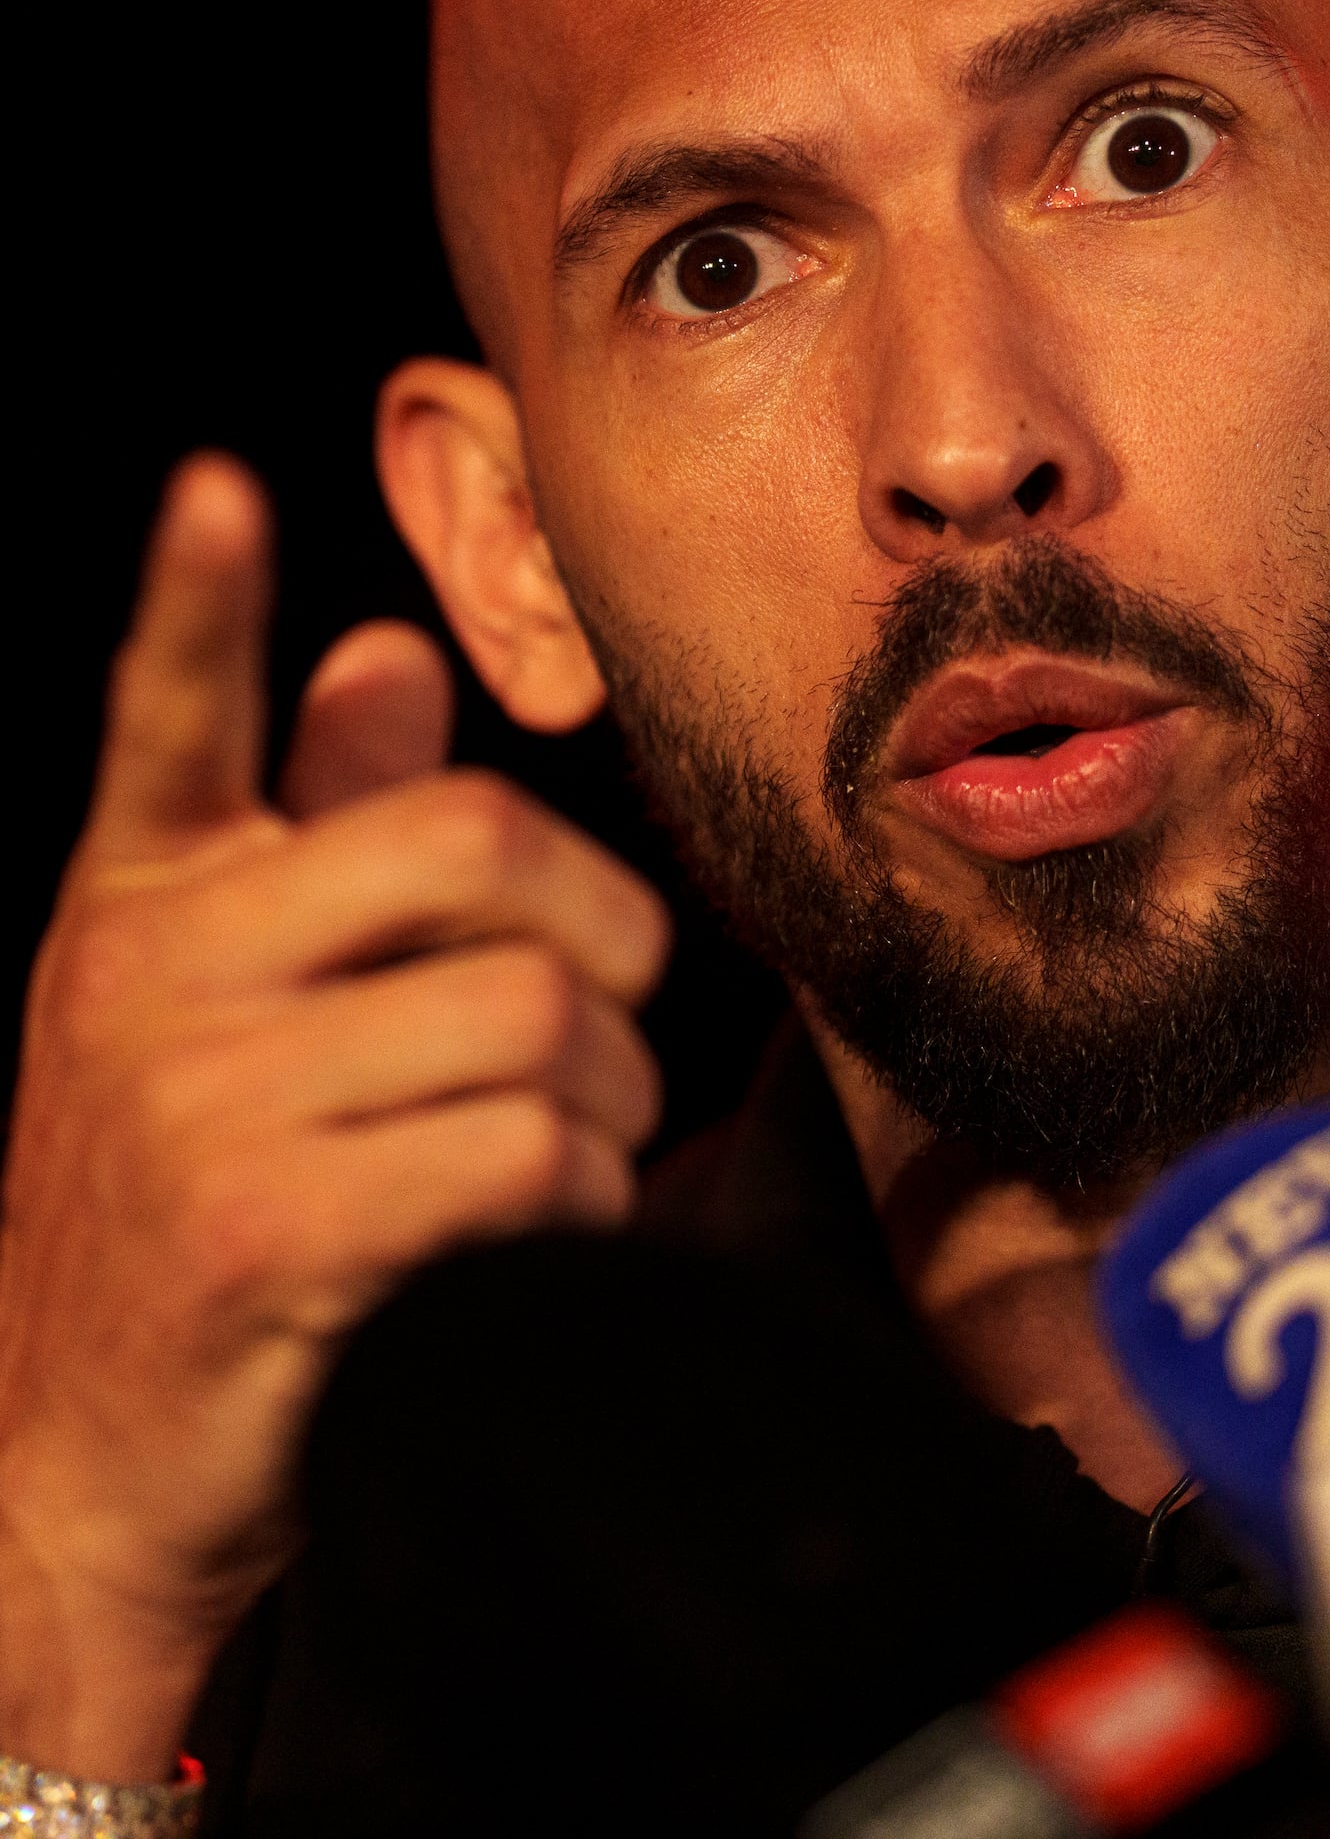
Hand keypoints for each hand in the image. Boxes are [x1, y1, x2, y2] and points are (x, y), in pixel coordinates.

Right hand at [0, 455, 668, 1780]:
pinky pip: (523, 1155)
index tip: (217, 489)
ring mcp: (196, 1104)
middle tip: (607, 1007)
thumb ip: (306, 833)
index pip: (166, 720)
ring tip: (564, 1147)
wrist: (90, 1471)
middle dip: (601, 929)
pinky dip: (582, 1198)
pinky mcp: (262, 1234)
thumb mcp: (219, 1010)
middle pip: (475, 847)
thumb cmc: (190, 1206)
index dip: (194, 601)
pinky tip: (541, 1233)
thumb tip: (384, 654)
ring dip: (606, 1098)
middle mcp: (151, 977)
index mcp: (141, 903)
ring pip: (534, 1018)